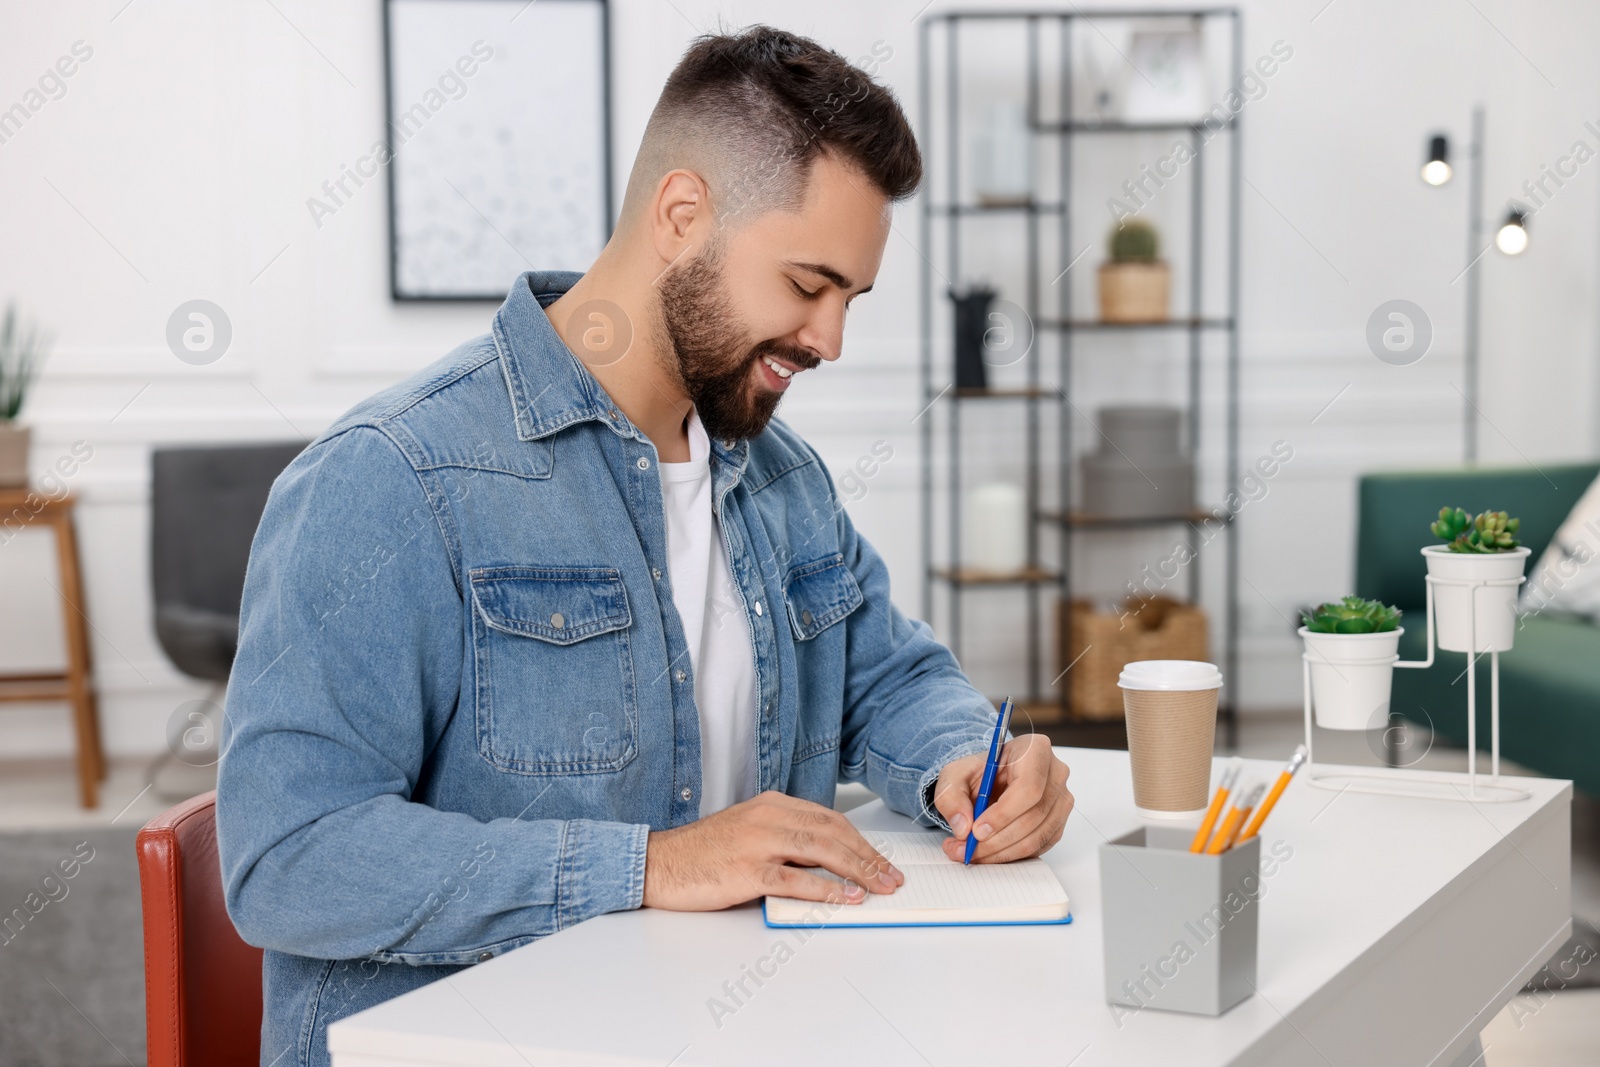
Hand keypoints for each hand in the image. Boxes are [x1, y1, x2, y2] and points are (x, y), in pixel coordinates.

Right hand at [641, 790, 904, 909]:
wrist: (659, 863)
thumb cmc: (703, 852)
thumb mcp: (749, 832)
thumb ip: (785, 838)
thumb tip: (828, 861)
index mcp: (770, 804)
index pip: (829, 818)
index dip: (861, 841)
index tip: (880, 860)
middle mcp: (768, 817)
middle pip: (832, 833)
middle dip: (868, 857)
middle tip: (890, 877)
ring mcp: (757, 842)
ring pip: (821, 852)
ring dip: (857, 871)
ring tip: (878, 887)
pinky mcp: (747, 870)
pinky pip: (796, 880)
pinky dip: (826, 889)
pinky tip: (845, 897)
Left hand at [931, 733, 1072, 863]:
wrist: (990, 778)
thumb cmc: (979, 771)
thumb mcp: (954, 775)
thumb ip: (951, 796)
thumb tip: (963, 826)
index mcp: (1034, 749)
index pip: (1029, 787)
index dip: (1003, 814)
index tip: (977, 830)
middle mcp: (1055, 774)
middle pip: (1033, 816)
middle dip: (996, 840)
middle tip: (966, 849)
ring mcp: (1061, 800)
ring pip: (1036, 836)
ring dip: (1001, 853)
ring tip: (970, 853)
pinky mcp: (1058, 823)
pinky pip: (1039, 846)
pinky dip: (1011, 855)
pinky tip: (988, 853)